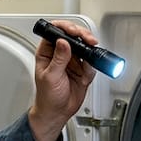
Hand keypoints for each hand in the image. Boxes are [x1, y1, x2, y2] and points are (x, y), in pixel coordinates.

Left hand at [28, 19, 97, 140]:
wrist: (57, 112)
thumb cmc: (47, 97)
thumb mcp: (50, 77)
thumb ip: (58, 59)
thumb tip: (63, 42)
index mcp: (47, 52)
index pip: (54, 32)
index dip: (64, 27)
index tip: (73, 31)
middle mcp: (60, 54)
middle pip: (72, 35)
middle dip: (81, 34)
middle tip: (87, 39)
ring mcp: (72, 61)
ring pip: (83, 45)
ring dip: (89, 45)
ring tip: (92, 47)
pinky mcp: (83, 69)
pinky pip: (91, 62)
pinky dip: (93, 63)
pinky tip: (89, 67)